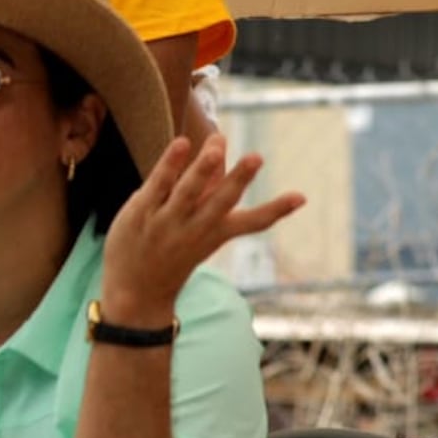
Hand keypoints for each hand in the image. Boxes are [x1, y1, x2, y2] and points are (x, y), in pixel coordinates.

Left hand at [99, 133, 303, 323]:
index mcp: (215, 234)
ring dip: (204, 169)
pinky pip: (157, 185)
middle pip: (221, 202)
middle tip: (257, 157)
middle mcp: (194, 228)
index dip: (277, 211)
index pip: (252, 223)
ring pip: (188, 192)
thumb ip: (207, 194)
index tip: (301, 197)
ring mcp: (167, 222)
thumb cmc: (171, 255)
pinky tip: (182, 144)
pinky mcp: (141, 213)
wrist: (136, 293)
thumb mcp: (196, 232)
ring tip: (218, 145)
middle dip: (239, 179)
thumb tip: (219, 158)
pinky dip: (170, 165)